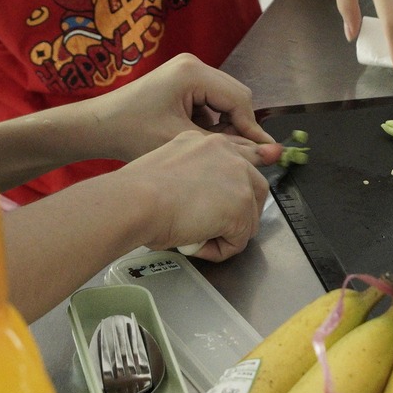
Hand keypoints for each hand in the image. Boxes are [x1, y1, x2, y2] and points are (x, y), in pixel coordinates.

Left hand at [77, 53, 272, 161]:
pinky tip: (197, 139)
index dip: (252, 129)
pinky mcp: (182, 81)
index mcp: (193, 73)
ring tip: (212, 148)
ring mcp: (187, 71)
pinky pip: (211, 100)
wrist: (97, 126)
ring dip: (224, 125)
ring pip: (225, 99)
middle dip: (239, 126)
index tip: (264, 154)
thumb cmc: (130, 132)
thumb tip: (268, 153)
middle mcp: (193, 65)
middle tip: (239, 154)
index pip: (239, 99)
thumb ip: (227, 146)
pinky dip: (211, 121)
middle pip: (235, 96)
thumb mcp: (182, 141)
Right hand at [116, 130, 273, 261]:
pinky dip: (220, 249)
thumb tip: (201, 198)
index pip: (239, 161)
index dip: (234, 186)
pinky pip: (239, 240)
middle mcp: (229, 154)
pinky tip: (195, 243)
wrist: (136, 200)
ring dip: (228, 232)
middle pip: (256, 187)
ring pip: (250, 217)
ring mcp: (239, 179)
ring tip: (196, 237)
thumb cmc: (138, 190)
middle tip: (212, 227)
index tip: (225, 201)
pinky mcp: (241, 207)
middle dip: (240, 212)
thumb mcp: (171, 167)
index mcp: (209, 142)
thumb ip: (194, 176)